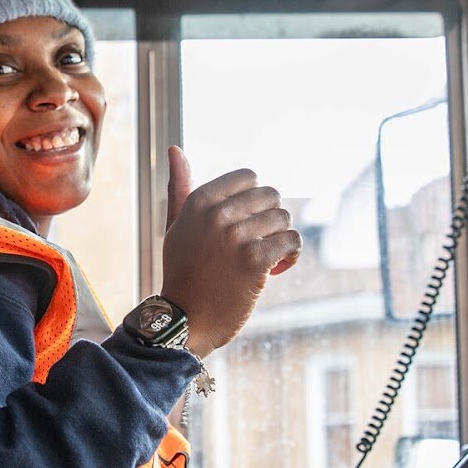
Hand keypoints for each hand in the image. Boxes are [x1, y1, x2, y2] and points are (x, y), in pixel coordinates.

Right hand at [160, 147, 301, 358]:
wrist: (185, 319)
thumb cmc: (183, 271)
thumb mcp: (177, 225)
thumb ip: (180, 187)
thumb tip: (175, 149)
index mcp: (200, 200)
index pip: (249, 177)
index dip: (255, 200)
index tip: (247, 222)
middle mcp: (217, 213)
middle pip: (270, 195)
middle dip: (270, 219)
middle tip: (258, 242)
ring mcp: (235, 236)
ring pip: (283, 218)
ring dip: (280, 238)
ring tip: (267, 257)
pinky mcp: (254, 260)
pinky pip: (291, 241)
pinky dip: (291, 255)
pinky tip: (277, 267)